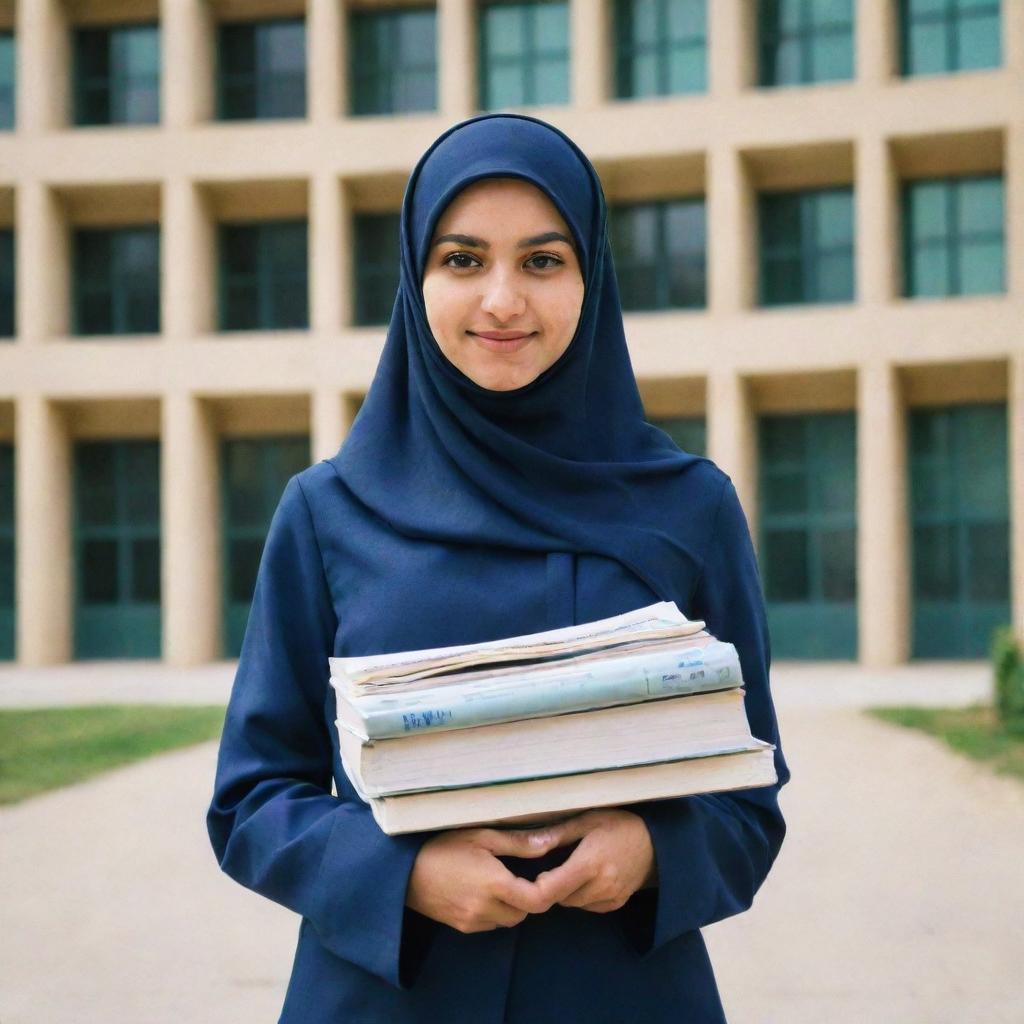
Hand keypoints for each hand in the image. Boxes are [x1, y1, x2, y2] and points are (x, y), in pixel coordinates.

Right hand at [406, 826, 558, 933]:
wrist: (403, 872)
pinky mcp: (463, 927)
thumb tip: (549, 843)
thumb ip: (518, 843)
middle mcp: (486, 908)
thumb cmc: (443, 846)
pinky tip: (484, 891)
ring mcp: (473, 921)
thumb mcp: (481, 835)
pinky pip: (491, 924)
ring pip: (508, 920)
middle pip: (525, 912)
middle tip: (523, 873)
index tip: (547, 874)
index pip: (538, 900)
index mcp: (495, 884)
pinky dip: (495, 911)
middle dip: (529, 896)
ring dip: (512, 905)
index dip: (550, 889)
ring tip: (501, 880)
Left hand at [533, 809, 655, 912]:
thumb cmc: (617, 824)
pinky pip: (587, 906)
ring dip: (566, 891)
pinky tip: (588, 877)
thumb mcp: (585, 820)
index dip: (534, 886)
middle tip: (554, 863)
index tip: (533, 872)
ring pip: (572, 903)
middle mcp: (600, 886)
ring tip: (574, 866)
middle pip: (559, 898)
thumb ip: (555, 835)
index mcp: (589, 864)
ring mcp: (610, 897)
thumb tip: (525, 844)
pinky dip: (582, 895)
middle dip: (551, 884)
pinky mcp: (616, 904)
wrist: (655, 841)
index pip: (549, 891)